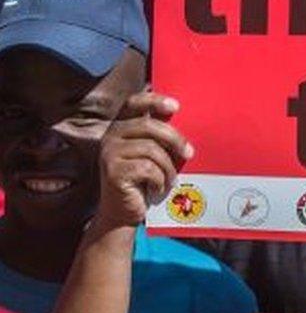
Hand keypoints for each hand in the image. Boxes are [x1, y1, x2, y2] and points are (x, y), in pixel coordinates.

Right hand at [96, 91, 193, 228]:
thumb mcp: (153, 154)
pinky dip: (160, 180)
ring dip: (168, 167)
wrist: (124, 211)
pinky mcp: (113, 172)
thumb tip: (189, 121)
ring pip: (151, 150)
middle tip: (189, 153)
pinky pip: (148, 168)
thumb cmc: (145, 180)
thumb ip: (161, 137)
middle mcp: (111, 136)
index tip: (176, 106)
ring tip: (170, 180)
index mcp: (121, 127)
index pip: (134, 103)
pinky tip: (158, 189)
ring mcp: (109, 153)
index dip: (154, 100)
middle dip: (174, 139)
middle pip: (149, 126)